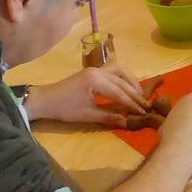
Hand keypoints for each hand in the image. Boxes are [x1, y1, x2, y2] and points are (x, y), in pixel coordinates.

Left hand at [27, 64, 148, 126]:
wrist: (46, 100)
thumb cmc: (64, 109)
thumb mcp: (87, 115)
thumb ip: (108, 117)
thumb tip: (127, 122)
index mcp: (95, 81)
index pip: (119, 92)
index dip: (132, 103)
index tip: (143, 112)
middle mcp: (98, 70)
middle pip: (122, 81)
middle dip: (135, 93)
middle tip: (146, 104)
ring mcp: (95, 68)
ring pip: (120, 70)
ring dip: (131, 81)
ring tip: (139, 93)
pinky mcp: (93, 70)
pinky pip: (113, 69)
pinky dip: (123, 76)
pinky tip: (128, 84)